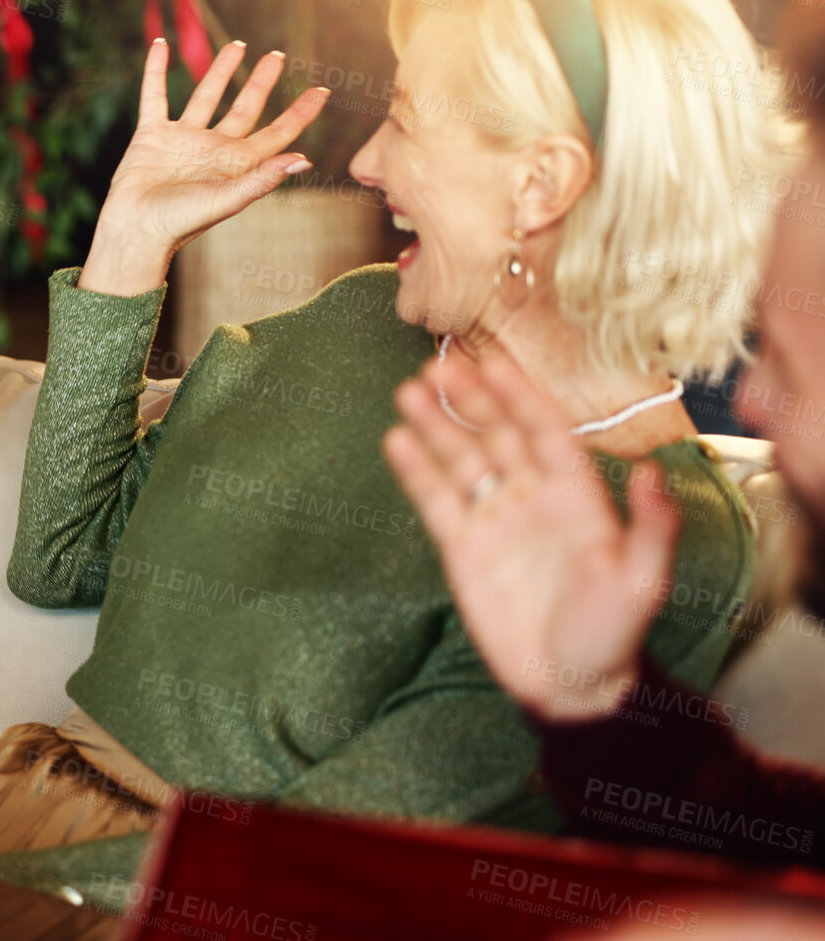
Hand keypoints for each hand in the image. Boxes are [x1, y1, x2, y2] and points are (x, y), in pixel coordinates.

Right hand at [81, 39, 327, 295]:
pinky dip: (156, 70)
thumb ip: (263, 179)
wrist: (135, 230)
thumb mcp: (227, 200)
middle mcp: (213, 148)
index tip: (322, 91)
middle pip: (244, 107)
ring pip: (205, 95)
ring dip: (220, 70)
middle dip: (261, 81)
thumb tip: (304, 159)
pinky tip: (160, 45)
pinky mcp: (152, 135)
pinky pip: (155, 95)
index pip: (276, 133)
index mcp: (237, 164)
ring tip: (237, 44)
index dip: (300, 113)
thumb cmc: (182, 222)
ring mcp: (182, 139)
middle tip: (277, 55)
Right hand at [381, 350, 679, 720]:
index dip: (521, 398)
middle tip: (440, 366)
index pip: (545, 433)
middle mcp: (533, 499)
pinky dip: (417, 471)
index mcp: (577, 498)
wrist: (569, 685)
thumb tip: (650, 471)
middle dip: (471, 400)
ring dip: (437, 426)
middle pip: (498, 436)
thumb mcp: (643, 582)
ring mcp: (495, 521)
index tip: (495, 363)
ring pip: (462, 461)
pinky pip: (437, 502)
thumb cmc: (612, 635)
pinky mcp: (463, 549)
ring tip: (409, 392)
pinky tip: (398, 441)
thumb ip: (649, 526)